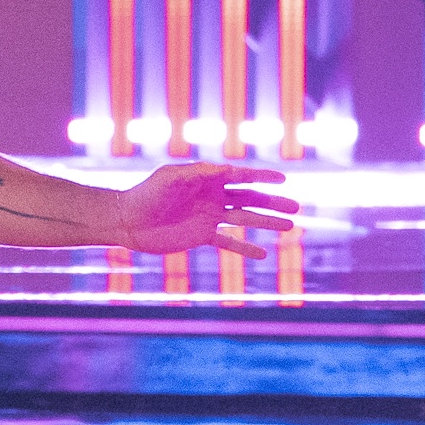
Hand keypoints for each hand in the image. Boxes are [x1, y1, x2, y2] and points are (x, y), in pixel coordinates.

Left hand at [115, 162, 298, 260]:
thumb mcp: (170, 178)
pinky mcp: (202, 236)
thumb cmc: (146, 194)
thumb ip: (197, 174)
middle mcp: (212, 197)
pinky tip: (264, 254)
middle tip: (296, 207)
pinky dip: (245, 248)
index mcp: (206, 179)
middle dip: (272, 202)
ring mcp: (208, 217)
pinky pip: (229, 243)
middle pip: (249, 199)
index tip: (283, 178)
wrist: (127, 220)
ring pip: (244, 219)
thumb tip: (225, 169)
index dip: (262, 176)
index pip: (240, 176)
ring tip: (290, 226)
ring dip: (267, 223)